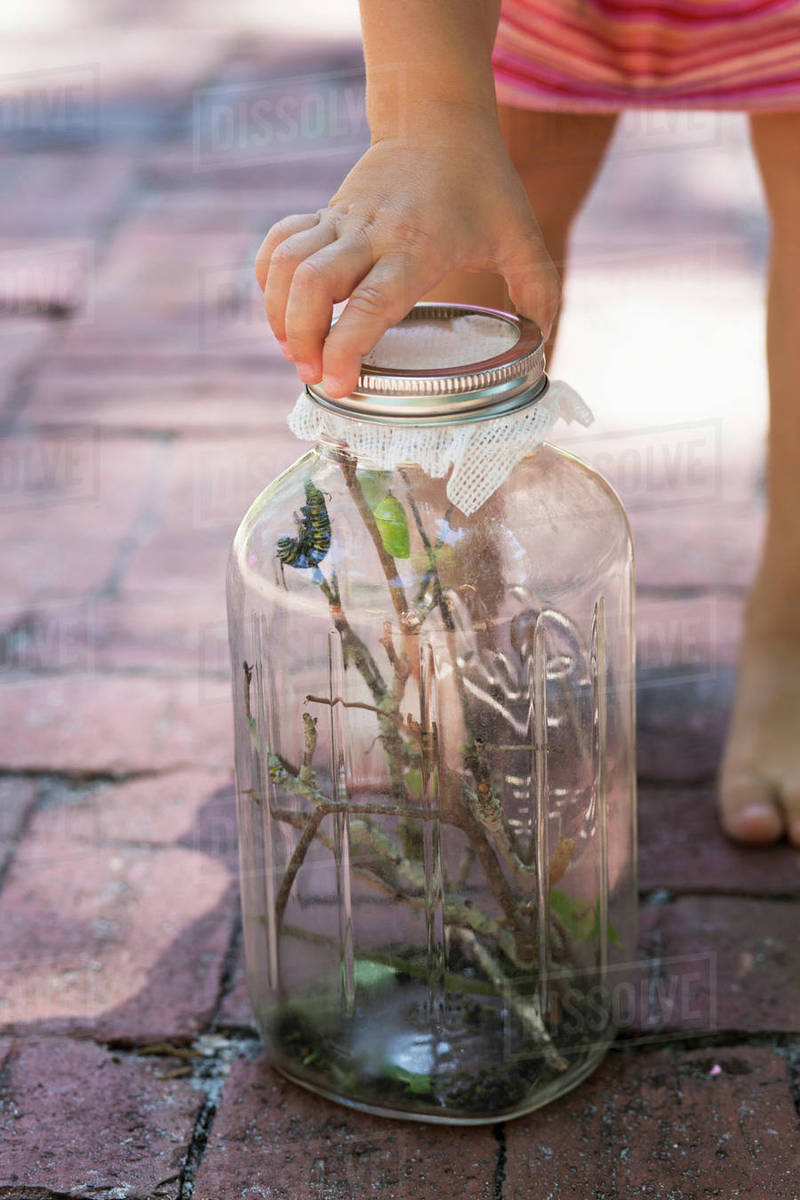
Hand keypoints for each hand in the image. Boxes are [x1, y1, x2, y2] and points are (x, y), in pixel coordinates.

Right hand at [255, 108, 559, 397]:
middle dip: (303, 340)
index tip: (339, 382)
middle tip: (314, 375)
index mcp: (418, 247)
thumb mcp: (520, 234)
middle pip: (313, 287)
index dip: (347, 348)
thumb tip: (544, 344)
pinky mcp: (324, 214)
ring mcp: (341, 221)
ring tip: (296, 352)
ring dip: (279, 316)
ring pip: (287, 267)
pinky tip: (282, 311)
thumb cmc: (482, 180)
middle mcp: (371, 234)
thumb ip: (539, 290)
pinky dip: (269, 281)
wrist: (438, 117)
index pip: (371, 303)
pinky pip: (279, 246)